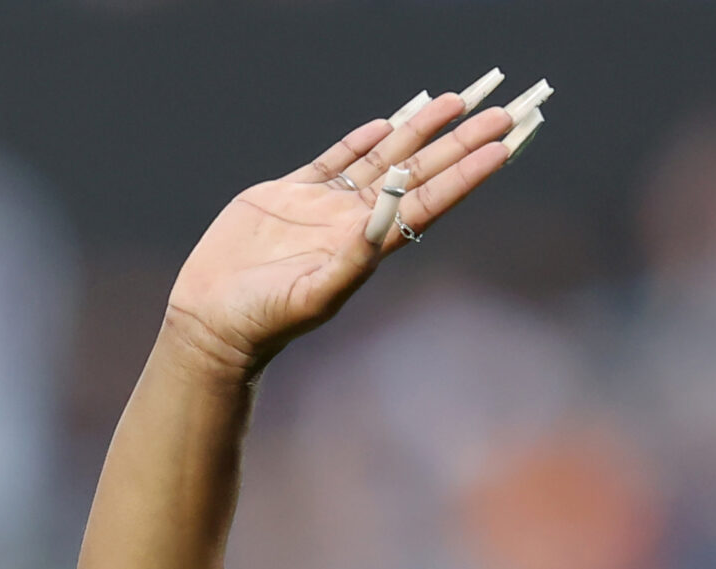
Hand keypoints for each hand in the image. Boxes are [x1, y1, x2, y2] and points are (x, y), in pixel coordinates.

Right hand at [166, 92, 518, 374]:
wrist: (215, 319)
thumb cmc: (265, 320)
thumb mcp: (313, 295)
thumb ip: (351, 260)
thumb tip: (384, 222)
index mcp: (368, 246)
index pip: (430, 202)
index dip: (466, 174)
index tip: (500, 149)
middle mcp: (354, 222)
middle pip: (419, 173)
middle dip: (459, 142)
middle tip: (500, 113)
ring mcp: (324, 207)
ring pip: (384, 158)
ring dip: (419, 130)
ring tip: (453, 101)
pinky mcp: (290, 195)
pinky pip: (336, 160)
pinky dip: (362, 140)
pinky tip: (388, 123)